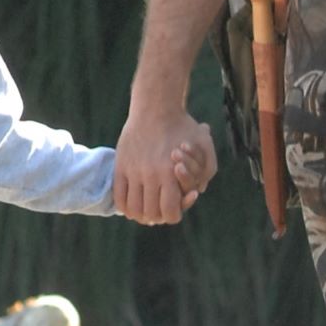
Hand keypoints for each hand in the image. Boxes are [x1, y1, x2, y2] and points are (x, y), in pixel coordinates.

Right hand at [113, 106, 216, 225]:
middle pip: (152, 214)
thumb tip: (198, 191)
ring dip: (141, 215)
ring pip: (134, 210)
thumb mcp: (204, 145)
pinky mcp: (121, 166)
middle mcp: (151, 175)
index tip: (174, 210)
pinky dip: (125, 207)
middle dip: (158, 217)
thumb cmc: (184, 127)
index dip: (173, 215)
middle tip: (160, 212)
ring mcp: (134, 171)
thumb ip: (206, 170)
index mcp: (171, 173)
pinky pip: (119, 197)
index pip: (170, 212)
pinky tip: (133, 206)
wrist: (156, 108)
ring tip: (146, 211)